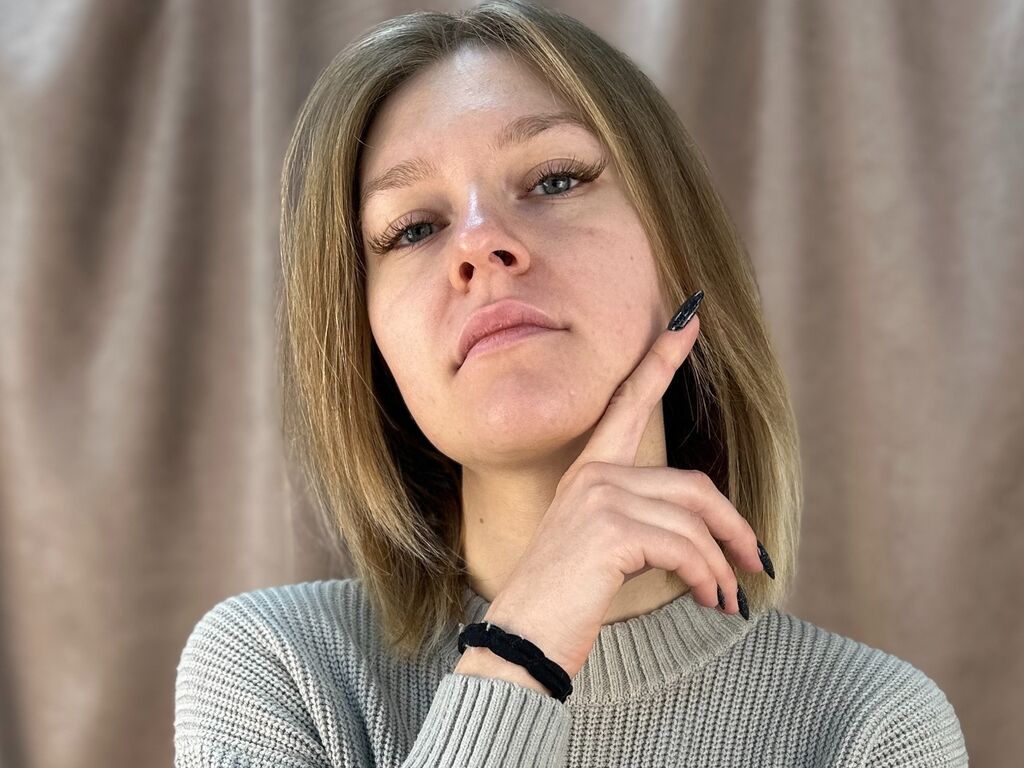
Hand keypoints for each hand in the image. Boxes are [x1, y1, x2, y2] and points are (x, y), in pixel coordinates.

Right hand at [473, 290, 767, 682]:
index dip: (661, 358)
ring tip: (727, 599)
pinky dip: (709, 577)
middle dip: (734, 527)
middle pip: (693, 485)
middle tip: (756, 564)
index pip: (628, 402)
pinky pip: (687, 547)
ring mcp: (599, 498)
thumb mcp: (604, 550)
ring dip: (723, 565)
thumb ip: (643, 524)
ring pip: (696, 520)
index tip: (689, 319)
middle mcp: (593, 476)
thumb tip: (709, 535)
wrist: (522, 641)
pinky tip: (711, 602)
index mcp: (588, 473)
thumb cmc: (563, 601)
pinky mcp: (610, 529)